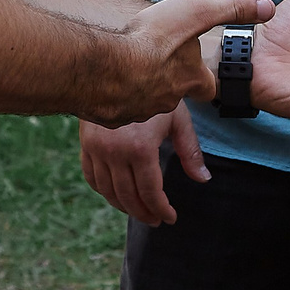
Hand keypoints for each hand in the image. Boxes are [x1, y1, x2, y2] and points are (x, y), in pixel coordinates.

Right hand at [81, 103, 209, 226]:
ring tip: (140, 211)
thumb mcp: (177, 118)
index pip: (150, 191)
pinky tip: (117, 194)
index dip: (161, 209)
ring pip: (108, 192)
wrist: (115, 70)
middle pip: (128, 197)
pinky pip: (92, 178)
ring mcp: (96, 150)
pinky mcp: (86, 145)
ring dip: (124, 206)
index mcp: (140, 148)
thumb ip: (190, 151)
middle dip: (144, 212)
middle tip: (156, 220)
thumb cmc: (152, 91)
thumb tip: (203, 179)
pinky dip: (104, 191)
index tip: (170, 217)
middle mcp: (114, 153)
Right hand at [111, 0, 275, 123]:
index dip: (203, 77)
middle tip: (158, 64)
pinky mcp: (112, 115)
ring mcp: (139, 110)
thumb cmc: (153, 39)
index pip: (206, 86)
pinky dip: (114, 95)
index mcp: (190, 79)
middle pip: (174, 94)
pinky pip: (116, 106)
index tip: (198, 71)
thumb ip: (232, 10)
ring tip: (130, 69)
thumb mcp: (197, 13)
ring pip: (144, 100)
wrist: (103, 65)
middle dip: (168, 82)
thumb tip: (268, 8)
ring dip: (140, 87)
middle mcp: (168, 100)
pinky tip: (106, 79)